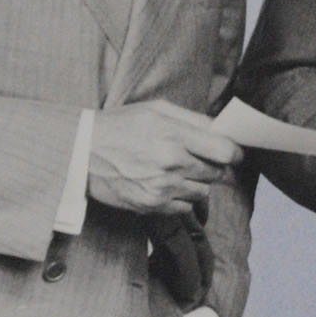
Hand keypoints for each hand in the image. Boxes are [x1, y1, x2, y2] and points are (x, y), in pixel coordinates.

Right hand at [87, 100, 242, 217]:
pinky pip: (185, 207)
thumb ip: (194, 120)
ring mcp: (162, 188)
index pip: (226, 152)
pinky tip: (164, 183)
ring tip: (175, 169)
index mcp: (174, 134)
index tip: (231, 151)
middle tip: (194, 157)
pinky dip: (181, 197)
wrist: (81, 151)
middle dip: (212, 165)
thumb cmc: (120, 125)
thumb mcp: (157, 109)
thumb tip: (224, 130)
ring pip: (203, 191)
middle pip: (217, 173)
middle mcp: (171, 163)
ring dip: (196, 182)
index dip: (234, 152)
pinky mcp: (152, 206)